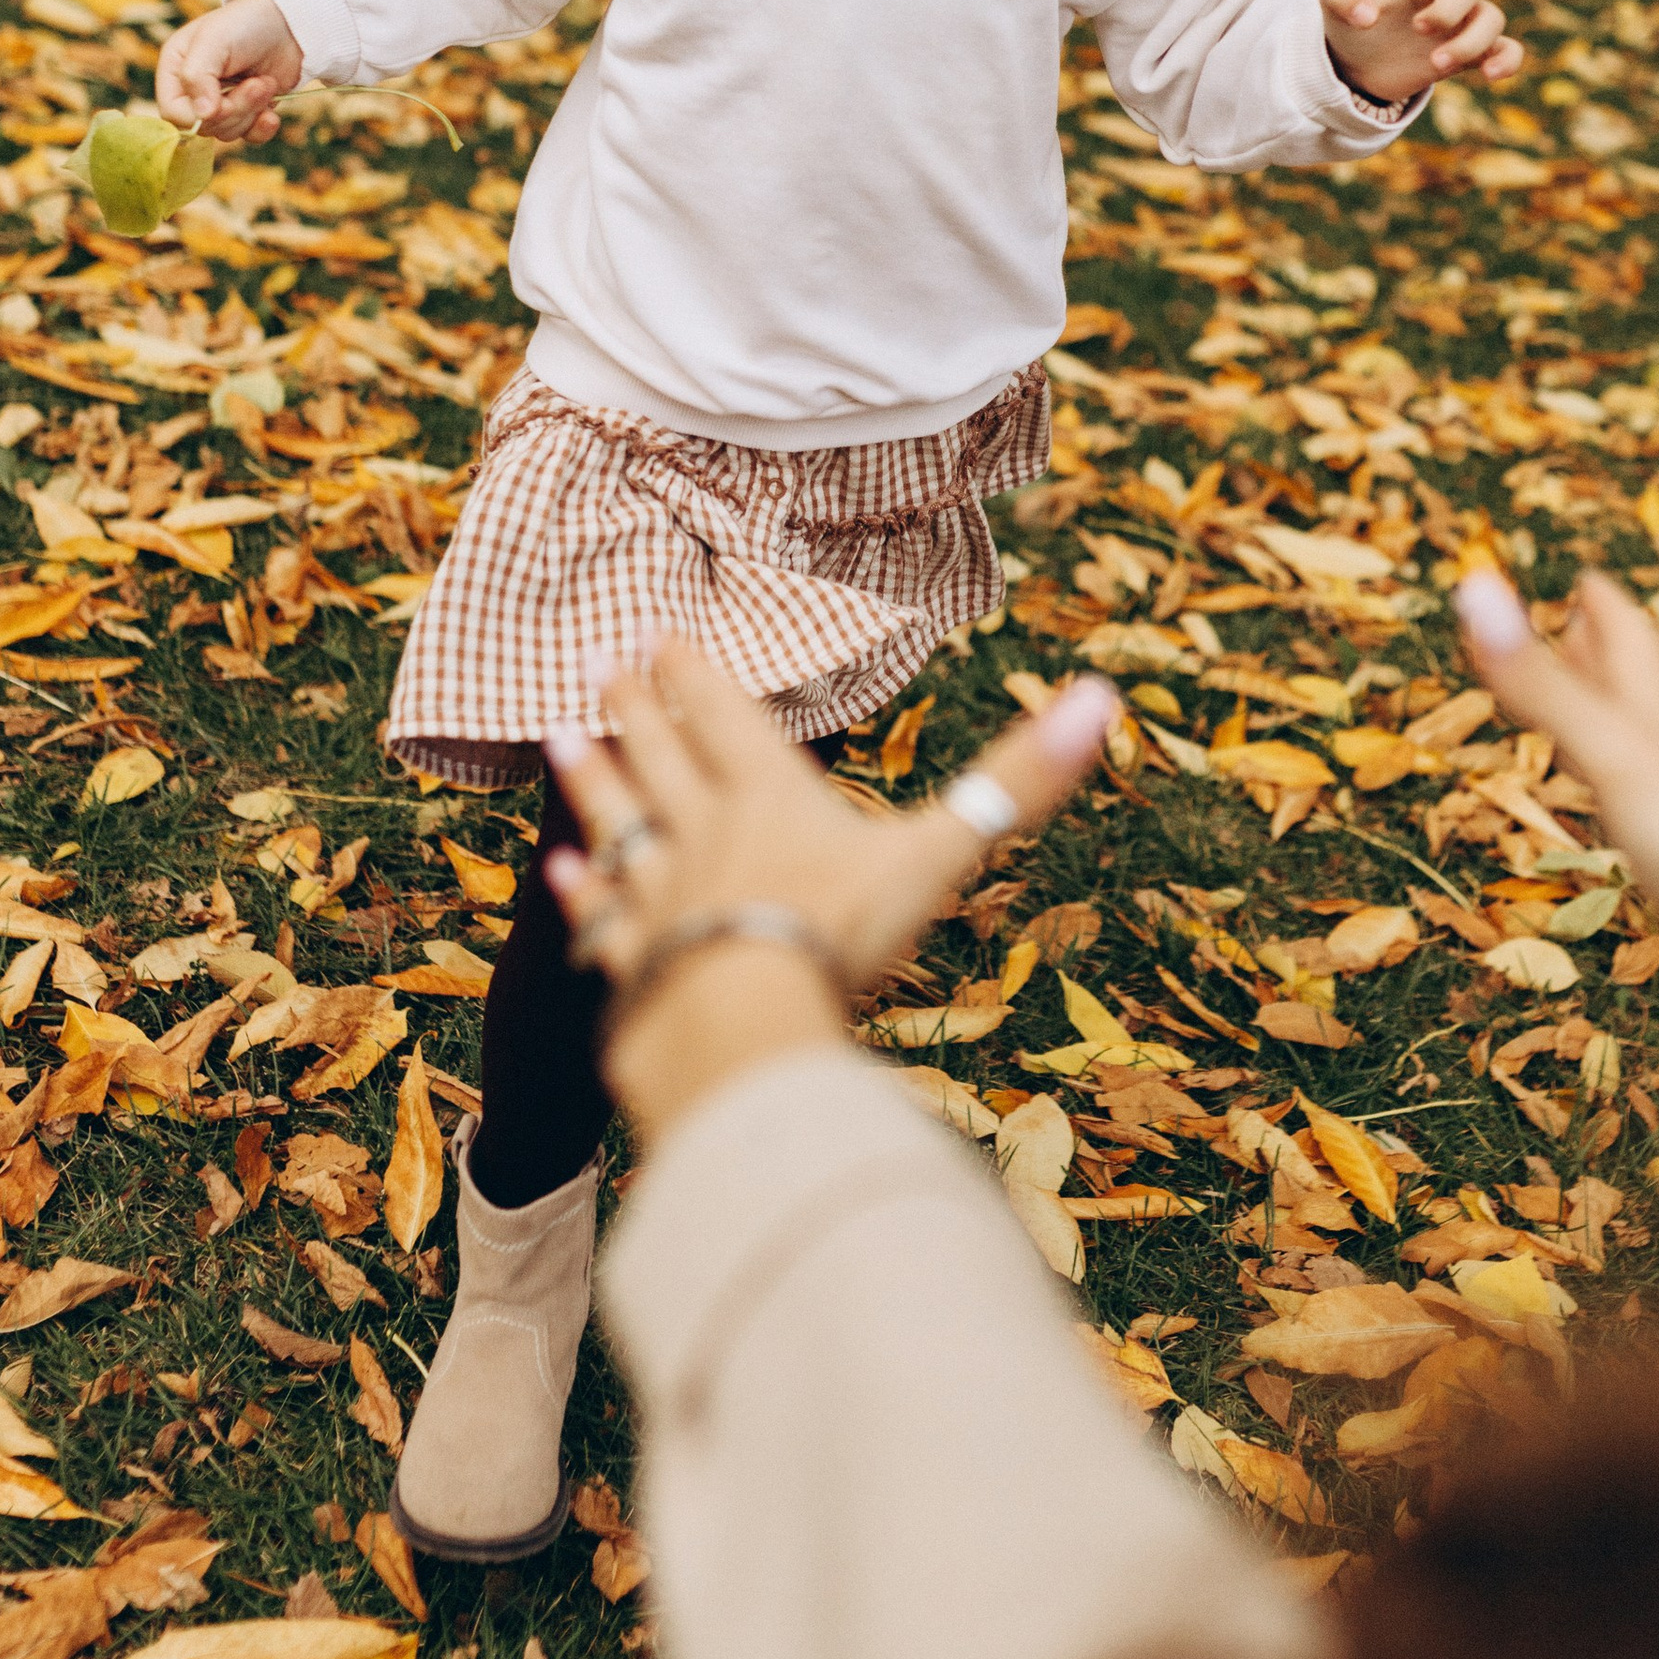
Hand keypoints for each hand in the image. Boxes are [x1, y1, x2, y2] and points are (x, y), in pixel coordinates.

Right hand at [157, 0, 303, 145]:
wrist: (290, 24)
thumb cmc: (246, 24)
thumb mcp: (214, 40)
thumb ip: (198, 75)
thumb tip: (202, 115)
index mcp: (176, 70)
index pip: (173, 113)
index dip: (197, 116)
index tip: (221, 100)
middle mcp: (194, 90)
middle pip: (204, 126)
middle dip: (234, 109)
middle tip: (256, 84)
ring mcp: (221, 102)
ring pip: (227, 133)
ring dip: (251, 111)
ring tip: (266, 82)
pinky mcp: (248, 111)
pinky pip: (249, 137)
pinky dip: (262, 128)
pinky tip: (271, 113)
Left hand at [544, 651, 1121, 1134]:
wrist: (739, 1025)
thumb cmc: (839, 935)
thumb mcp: (939, 851)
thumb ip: (1016, 782)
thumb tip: (1102, 699)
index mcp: (769, 795)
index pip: (723, 717)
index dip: (693, 674)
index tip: (659, 633)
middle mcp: (701, 831)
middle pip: (660, 754)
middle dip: (634, 706)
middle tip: (603, 662)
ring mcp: (656, 896)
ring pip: (616, 822)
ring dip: (591, 780)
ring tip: (560, 739)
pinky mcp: (628, 963)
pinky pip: (598, 916)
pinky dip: (579, 892)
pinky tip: (556, 876)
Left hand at [1318, 0, 1521, 102]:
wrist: (1357, 63)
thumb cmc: (1350, 18)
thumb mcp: (1330, 1)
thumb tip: (1368, 16)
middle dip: (1447, 9)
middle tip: (1417, 29)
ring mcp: (1461, 19)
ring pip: (1492, 17)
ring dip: (1469, 42)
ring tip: (1436, 63)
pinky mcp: (1470, 52)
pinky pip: (1507, 49)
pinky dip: (1507, 60)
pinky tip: (1490, 75)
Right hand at [1453, 567, 1658, 1035]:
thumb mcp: (1613, 755)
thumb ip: (1543, 685)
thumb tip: (1475, 589)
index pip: (1629, 641)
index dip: (1602, 605)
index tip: (1582, 574)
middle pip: (1634, 688)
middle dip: (1600, 652)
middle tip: (1577, 620)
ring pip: (1637, 748)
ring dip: (1606, 718)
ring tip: (1584, 703)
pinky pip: (1638, 811)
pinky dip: (1613, 791)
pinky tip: (1618, 810)